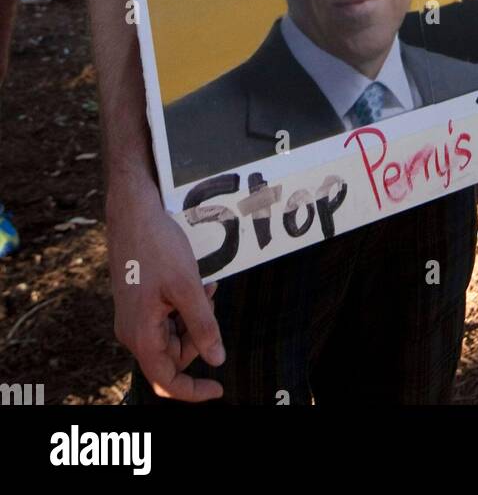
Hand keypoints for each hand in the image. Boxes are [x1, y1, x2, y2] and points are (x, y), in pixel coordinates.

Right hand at [107, 178, 224, 401]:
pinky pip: (164, 318)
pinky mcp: (137, 303)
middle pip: (172, 357)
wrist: (133, 212)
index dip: (193, 391)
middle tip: (211, 301)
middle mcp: (132, 332)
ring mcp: (133, 318)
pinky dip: (183, 308)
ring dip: (193, 319)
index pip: (166, 381)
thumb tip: (218, 360)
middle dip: (198, 337)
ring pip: (171, 336)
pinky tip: (197, 285)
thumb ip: (202, 326)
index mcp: (141, 335)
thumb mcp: (187, 287)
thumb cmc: (157, 247)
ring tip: (206, 288)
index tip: (219, 389)